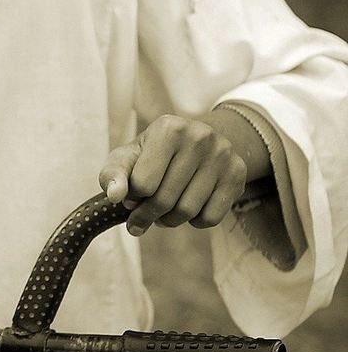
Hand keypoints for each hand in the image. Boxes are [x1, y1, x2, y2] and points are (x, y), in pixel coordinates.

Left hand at [98, 114, 247, 236]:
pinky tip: (187, 208)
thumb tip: (114, 196)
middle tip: (142, 217)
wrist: (195, 143)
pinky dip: (195, 222)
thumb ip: (113, 174)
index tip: (130, 198)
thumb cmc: (151, 154)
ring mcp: (223, 155)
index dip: (132, 199)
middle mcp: (200, 137)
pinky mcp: (238, 174)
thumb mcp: (127, 157)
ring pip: (189, 212)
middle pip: (166, 200)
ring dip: (169, 221)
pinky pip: (212, 218)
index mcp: (168, 128)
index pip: (143, 184)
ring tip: (162, 214)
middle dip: (148, 215)